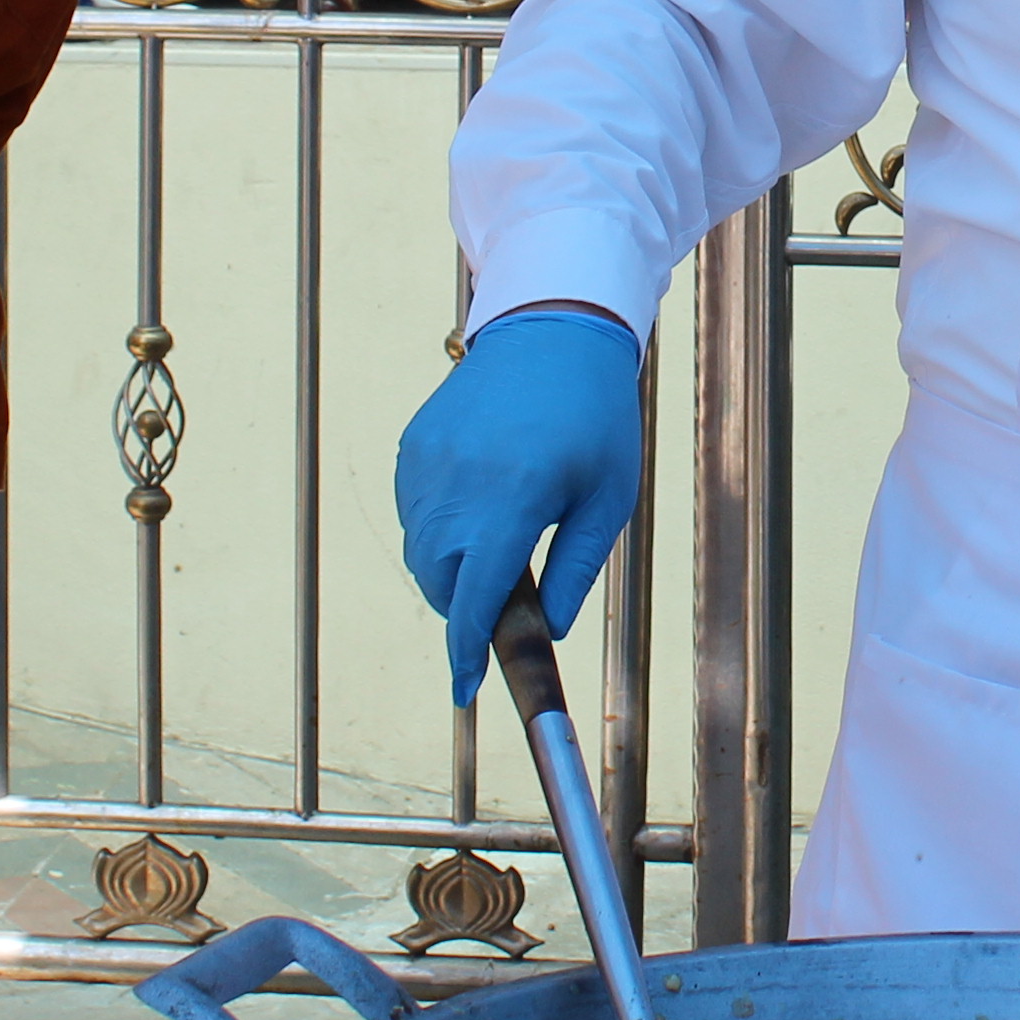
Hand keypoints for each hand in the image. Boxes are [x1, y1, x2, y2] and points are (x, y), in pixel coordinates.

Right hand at [395, 307, 643, 705]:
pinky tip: (481, 503)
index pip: (474, 598)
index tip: (466, 688)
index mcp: (511, 500)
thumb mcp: (606, 500)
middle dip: (464, 607)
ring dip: (450, 568)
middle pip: (439, 582)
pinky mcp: (414, 446)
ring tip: (503, 537)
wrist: (555, 330)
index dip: (466, 652)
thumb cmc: (595, 418)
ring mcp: (427, 463)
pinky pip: (413, 512)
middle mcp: (458, 484)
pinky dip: (438, 529)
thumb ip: (574, 571)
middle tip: (508, 596)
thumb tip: (547, 631)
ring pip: (420, 550)